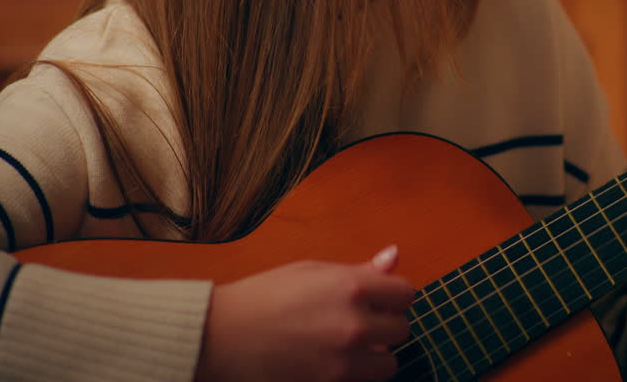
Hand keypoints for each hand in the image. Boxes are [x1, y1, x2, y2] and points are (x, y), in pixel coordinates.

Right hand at [196, 246, 413, 381]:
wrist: (221, 337)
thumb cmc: (264, 298)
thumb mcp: (312, 272)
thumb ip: (360, 270)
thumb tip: (394, 256)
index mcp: (351, 287)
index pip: (405, 294)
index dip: (392, 296)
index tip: (379, 300)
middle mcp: (354, 324)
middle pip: (401, 329)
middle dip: (385, 326)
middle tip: (361, 323)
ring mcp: (343, 361)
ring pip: (389, 364)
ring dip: (376, 356)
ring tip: (351, 347)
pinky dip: (356, 374)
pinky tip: (335, 362)